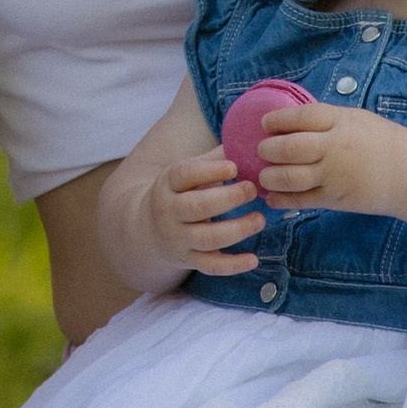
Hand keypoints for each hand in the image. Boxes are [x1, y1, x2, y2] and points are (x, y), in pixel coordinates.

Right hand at [146, 148, 264, 276]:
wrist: (146, 229)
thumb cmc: (179, 193)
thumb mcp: (187, 173)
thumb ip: (214, 160)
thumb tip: (249, 141)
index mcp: (168, 184)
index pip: (184, 175)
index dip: (210, 170)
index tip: (234, 167)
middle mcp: (169, 212)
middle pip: (197, 207)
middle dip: (228, 199)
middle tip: (252, 190)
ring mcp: (177, 239)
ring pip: (206, 238)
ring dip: (236, 230)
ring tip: (260, 219)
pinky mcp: (187, 260)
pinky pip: (210, 266)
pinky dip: (232, 265)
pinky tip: (254, 259)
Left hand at [253, 101, 406, 219]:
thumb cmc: (383, 142)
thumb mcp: (356, 119)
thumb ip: (327, 119)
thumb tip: (292, 120)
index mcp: (340, 122)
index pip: (300, 117)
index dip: (276, 119)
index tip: (265, 123)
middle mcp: (334, 147)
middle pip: (289, 148)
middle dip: (267, 149)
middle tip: (260, 150)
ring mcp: (333, 175)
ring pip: (289, 177)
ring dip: (269, 176)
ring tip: (263, 175)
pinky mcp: (335, 199)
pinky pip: (301, 200)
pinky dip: (281, 200)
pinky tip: (271, 197)